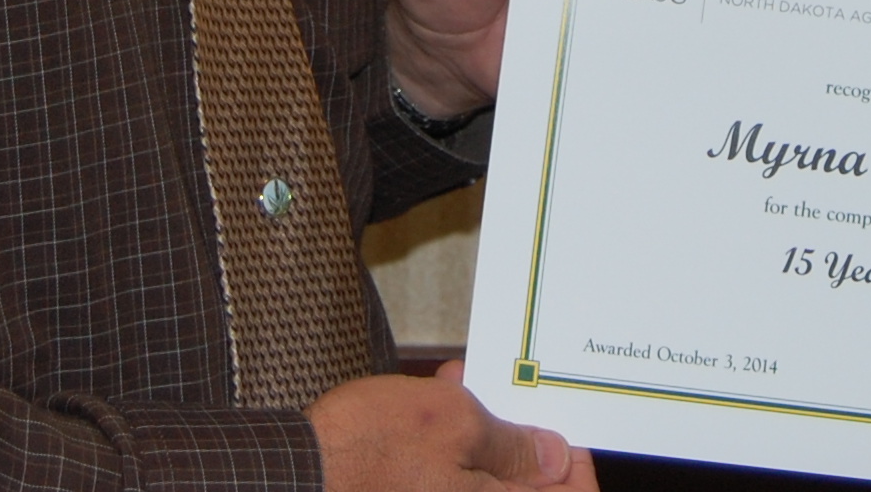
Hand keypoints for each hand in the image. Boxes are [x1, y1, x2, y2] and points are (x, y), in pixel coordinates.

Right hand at [309, 364, 594, 491]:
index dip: (573, 470)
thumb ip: (512, 444)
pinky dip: (454, 450)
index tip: (563, 436)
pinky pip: (452, 482)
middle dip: (521, 444)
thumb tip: (552, 457)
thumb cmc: (366, 452)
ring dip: (483, 439)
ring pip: (485, 483)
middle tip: (510, 401)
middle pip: (523, 491)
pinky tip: (438, 407)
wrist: (296, 471)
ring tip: (464, 389)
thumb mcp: (455, 422)